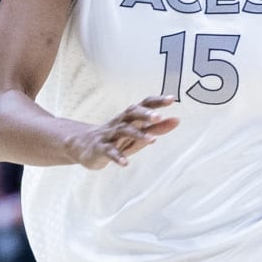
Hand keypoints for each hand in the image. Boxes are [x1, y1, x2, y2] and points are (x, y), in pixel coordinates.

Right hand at [66, 96, 180, 170]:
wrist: (84, 146)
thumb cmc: (117, 139)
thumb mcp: (138, 134)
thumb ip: (157, 128)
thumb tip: (177, 120)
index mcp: (130, 117)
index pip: (144, 105)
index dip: (157, 101)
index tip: (171, 99)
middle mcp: (120, 122)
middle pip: (132, 113)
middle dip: (145, 114)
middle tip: (158, 117)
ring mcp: (109, 135)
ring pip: (123, 131)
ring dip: (137, 134)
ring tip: (152, 140)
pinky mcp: (100, 149)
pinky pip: (109, 152)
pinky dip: (117, 157)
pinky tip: (125, 163)